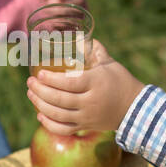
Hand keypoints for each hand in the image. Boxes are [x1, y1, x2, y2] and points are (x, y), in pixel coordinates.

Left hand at [27, 40, 144, 134]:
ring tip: (31, 94)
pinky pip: (63, 129)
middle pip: (59, 99)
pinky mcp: (85, 126)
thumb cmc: (121, 82)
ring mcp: (87, 116)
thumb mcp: (110, 64)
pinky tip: (40, 115)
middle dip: (40, 91)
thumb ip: (95, 50)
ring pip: (58, 115)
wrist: (135, 109)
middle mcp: (90, 102)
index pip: (69, 83)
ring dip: (40, 105)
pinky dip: (49, 124)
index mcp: (95, 83)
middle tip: (30, 82)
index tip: (39, 74)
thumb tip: (82, 36)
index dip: (52, 80)